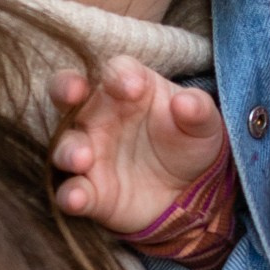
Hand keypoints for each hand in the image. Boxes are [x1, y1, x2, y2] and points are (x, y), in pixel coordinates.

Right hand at [50, 58, 229, 229]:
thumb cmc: (191, 144)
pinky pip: (70, 191)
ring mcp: (89, 153)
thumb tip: (186, 102)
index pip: (116, 71)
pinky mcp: (90, 191)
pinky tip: (77, 198)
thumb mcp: (205, 126)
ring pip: (65, 144)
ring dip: (68, 149)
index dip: (120, 75)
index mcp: (129, 89)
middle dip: (65, 88)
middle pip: (67, 92)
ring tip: (82, 158)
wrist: (191, 194)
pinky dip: (70, 195)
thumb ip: (198, 110)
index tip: (133, 88)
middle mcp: (99, 116)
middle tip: (73, 92)